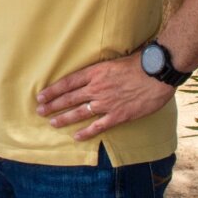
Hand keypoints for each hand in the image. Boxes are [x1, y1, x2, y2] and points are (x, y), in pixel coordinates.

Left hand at [35, 53, 174, 140]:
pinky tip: (76, 136)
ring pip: (79, 112)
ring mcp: (107, 103)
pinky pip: (98, 126)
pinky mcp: (119, 115)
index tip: (41, 96)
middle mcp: (96, 88)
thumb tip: (91, 73)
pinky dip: (86, 132)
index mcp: (94, 72)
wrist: (157, 73)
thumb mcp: (113, 60)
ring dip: (64, 118)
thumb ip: (100, 69)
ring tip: (52, 123)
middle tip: (40, 111)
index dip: (52, 91)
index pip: (67, 83)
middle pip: (69, 98)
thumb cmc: (139, 62)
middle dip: (52, 105)